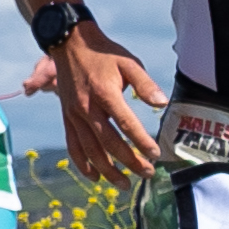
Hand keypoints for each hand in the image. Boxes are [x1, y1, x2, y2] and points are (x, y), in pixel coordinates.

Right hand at [44, 31, 163, 185]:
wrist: (70, 44)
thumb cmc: (105, 54)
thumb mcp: (129, 63)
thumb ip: (145, 84)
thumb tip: (161, 103)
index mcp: (105, 93)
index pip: (126, 123)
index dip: (141, 141)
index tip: (156, 154)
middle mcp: (87, 108)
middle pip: (109, 142)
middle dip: (130, 161)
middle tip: (148, 173)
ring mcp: (74, 115)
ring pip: (90, 150)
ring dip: (108, 170)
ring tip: (125, 184)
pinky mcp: (67, 118)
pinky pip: (73, 146)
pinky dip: (83, 164)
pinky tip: (95, 177)